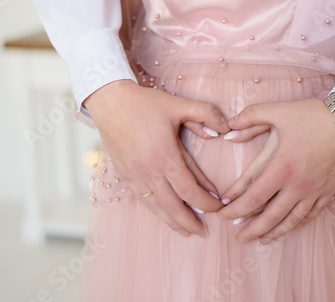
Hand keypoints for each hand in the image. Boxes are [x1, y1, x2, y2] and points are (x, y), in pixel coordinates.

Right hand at [85, 80, 230, 235]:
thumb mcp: (178, 105)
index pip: (190, 190)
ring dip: (172, 221)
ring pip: (156, 206)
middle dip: (190, 221)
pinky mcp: (125, 174)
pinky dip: (154, 210)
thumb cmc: (144, 103)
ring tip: (185, 231)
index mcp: (165, 157)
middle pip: (173, 206)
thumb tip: (225, 129)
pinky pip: (142, 199)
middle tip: (204, 232)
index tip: (219, 208)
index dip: (206, 203)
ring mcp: (135, 175)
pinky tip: (161, 213)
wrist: (109, 101)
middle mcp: (149, 171)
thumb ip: (205, 114)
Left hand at [218, 98, 334, 243]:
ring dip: (271, 232)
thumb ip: (249, 118)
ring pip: (289, 220)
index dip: (235, 208)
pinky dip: (295, 225)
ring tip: (258, 240)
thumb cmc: (315, 115)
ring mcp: (314, 191)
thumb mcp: (279, 111)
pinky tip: (287, 229)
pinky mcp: (328, 192)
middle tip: (236, 237)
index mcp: (281, 167)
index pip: (252, 196)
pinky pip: (309, 215)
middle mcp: (297, 185)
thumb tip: (228, 130)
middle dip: (249, 228)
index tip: (223, 212)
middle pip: (269, 216)